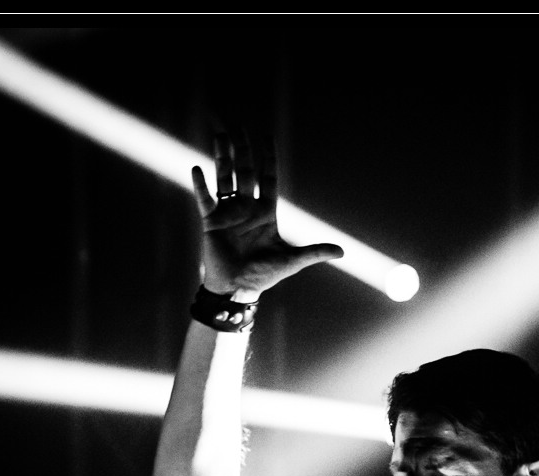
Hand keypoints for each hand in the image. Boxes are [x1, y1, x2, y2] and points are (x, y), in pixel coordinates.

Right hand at [191, 131, 342, 297]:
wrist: (239, 289)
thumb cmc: (264, 275)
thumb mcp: (292, 261)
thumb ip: (315, 252)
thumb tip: (342, 251)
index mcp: (265, 212)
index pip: (267, 178)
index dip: (268, 157)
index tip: (267, 135)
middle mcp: (246, 207)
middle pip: (244, 170)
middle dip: (242, 147)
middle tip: (238, 123)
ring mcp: (228, 213)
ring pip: (224, 178)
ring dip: (222, 157)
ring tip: (219, 134)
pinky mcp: (211, 222)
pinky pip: (205, 199)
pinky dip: (201, 185)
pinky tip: (196, 167)